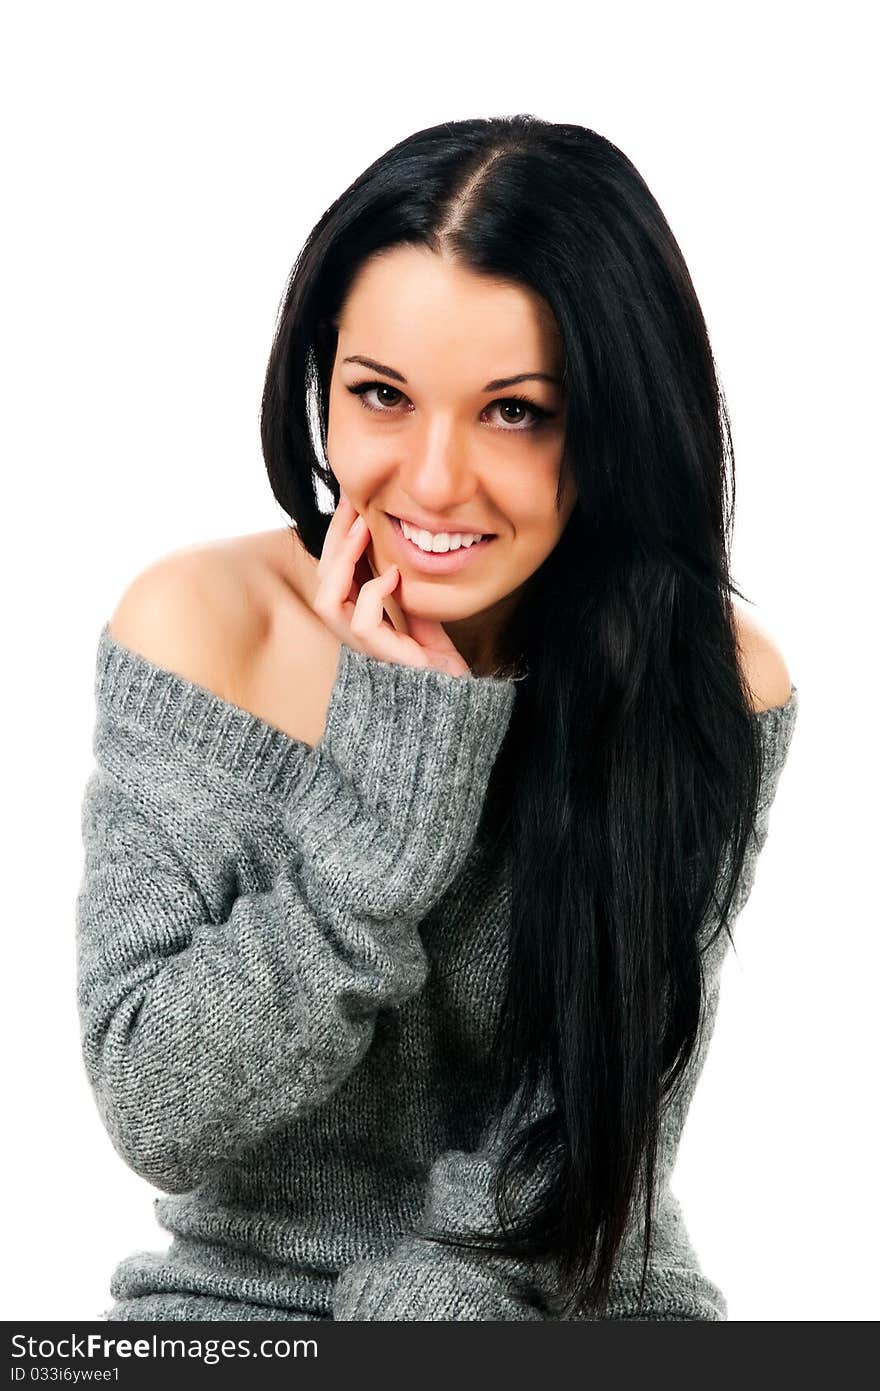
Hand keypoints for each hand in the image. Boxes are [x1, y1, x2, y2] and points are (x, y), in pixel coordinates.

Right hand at [312, 494, 470, 675]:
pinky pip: (360, 623)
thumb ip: (405, 589)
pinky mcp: (381, 659)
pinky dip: (372, 594)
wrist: (458, 697)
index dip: (339, 536)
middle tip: (352, 502)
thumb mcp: (421, 613)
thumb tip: (398, 551)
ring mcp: (363, 647)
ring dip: (342, 561)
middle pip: (324, 579)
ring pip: (327, 601)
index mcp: (359, 617)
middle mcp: (353, 633)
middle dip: (335, 537)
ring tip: (361, 529)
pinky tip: (393, 576)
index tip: (352, 501)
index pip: (336, 571)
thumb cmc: (439, 662)